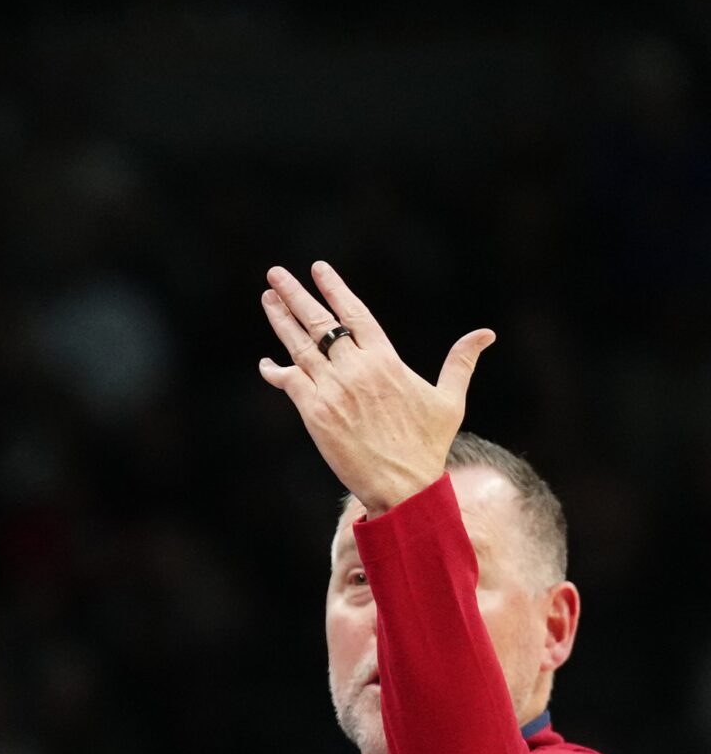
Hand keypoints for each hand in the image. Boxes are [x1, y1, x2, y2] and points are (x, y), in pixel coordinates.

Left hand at [256, 261, 493, 513]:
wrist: (402, 484)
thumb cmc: (427, 445)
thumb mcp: (450, 399)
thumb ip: (460, 362)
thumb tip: (485, 334)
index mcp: (386, 360)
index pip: (355, 314)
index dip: (335, 289)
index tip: (319, 269)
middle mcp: (356, 369)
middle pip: (321, 322)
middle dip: (296, 295)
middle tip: (276, 273)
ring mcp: (332, 390)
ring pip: (300, 346)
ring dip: (281, 320)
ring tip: (268, 297)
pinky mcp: (314, 413)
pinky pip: (288, 382)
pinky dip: (275, 370)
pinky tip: (267, 363)